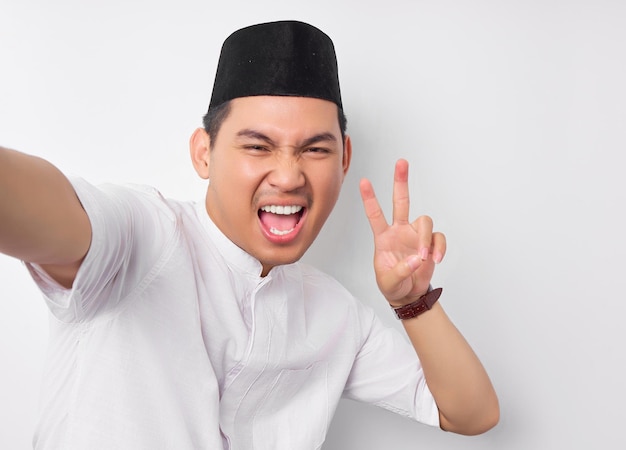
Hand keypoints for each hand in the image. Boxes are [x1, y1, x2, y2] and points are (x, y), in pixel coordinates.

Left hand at [359, 159, 445, 305]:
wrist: (409, 295)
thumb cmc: (393, 285)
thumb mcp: (389, 282)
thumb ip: (400, 272)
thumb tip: (415, 259)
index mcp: (383, 237)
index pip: (375, 214)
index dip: (369, 198)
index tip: (363, 181)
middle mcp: (400, 230)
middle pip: (401, 201)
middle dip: (401, 181)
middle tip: (401, 162)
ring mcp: (416, 235)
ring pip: (425, 220)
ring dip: (426, 239)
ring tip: (423, 258)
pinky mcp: (430, 243)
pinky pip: (438, 238)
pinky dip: (439, 248)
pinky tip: (435, 260)